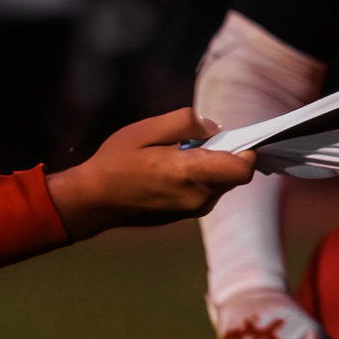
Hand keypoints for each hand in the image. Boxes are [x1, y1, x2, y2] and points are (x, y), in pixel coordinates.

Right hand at [50, 108, 255, 237]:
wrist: (93, 200)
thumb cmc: (116, 161)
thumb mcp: (148, 129)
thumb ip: (186, 122)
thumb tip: (213, 128)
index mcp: (192, 175)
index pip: (243, 169)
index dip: (246, 150)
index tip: (232, 136)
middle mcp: (198, 198)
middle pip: (233, 174)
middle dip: (223, 154)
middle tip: (194, 140)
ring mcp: (192, 210)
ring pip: (220, 183)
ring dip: (209, 166)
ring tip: (176, 154)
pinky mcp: (184, 215)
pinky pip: (205, 192)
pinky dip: (198, 177)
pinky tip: (171, 168)